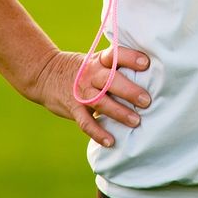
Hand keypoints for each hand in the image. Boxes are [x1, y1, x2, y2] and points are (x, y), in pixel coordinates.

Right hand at [27, 46, 151, 147]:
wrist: (45, 75)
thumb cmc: (83, 69)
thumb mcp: (96, 61)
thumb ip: (117, 67)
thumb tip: (152, 75)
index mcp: (99, 60)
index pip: (115, 55)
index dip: (130, 58)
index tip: (146, 63)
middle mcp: (91, 74)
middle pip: (110, 80)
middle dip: (129, 90)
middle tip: (146, 101)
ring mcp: (81, 92)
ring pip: (101, 102)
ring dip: (119, 112)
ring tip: (136, 122)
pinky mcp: (73, 108)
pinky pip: (86, 122)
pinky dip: (98, 133)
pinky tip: (111, 142)